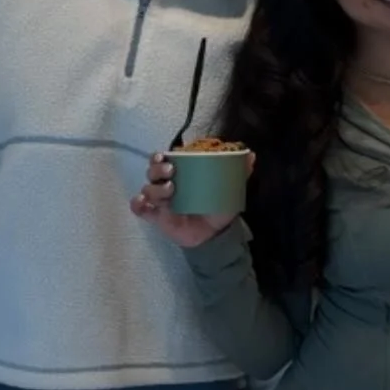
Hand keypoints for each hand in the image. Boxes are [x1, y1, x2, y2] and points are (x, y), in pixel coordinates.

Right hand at [131, 152, 248, 246]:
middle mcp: (166, 184)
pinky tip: (144, 204)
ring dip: (155, 188)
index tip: (166, 156)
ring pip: (147, 189)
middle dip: (157, 169)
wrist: (214, 234)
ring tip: (171, 191)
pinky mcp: (156, 216)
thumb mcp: (229, 190)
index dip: (159, 156)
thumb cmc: (217, 207)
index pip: (162, 159)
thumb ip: (239, 173)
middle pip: (151, 172)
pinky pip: (139, 208)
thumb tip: (252, 155)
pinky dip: (138, 204)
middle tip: (171, 171)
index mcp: (181, 174)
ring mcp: (160, 201)